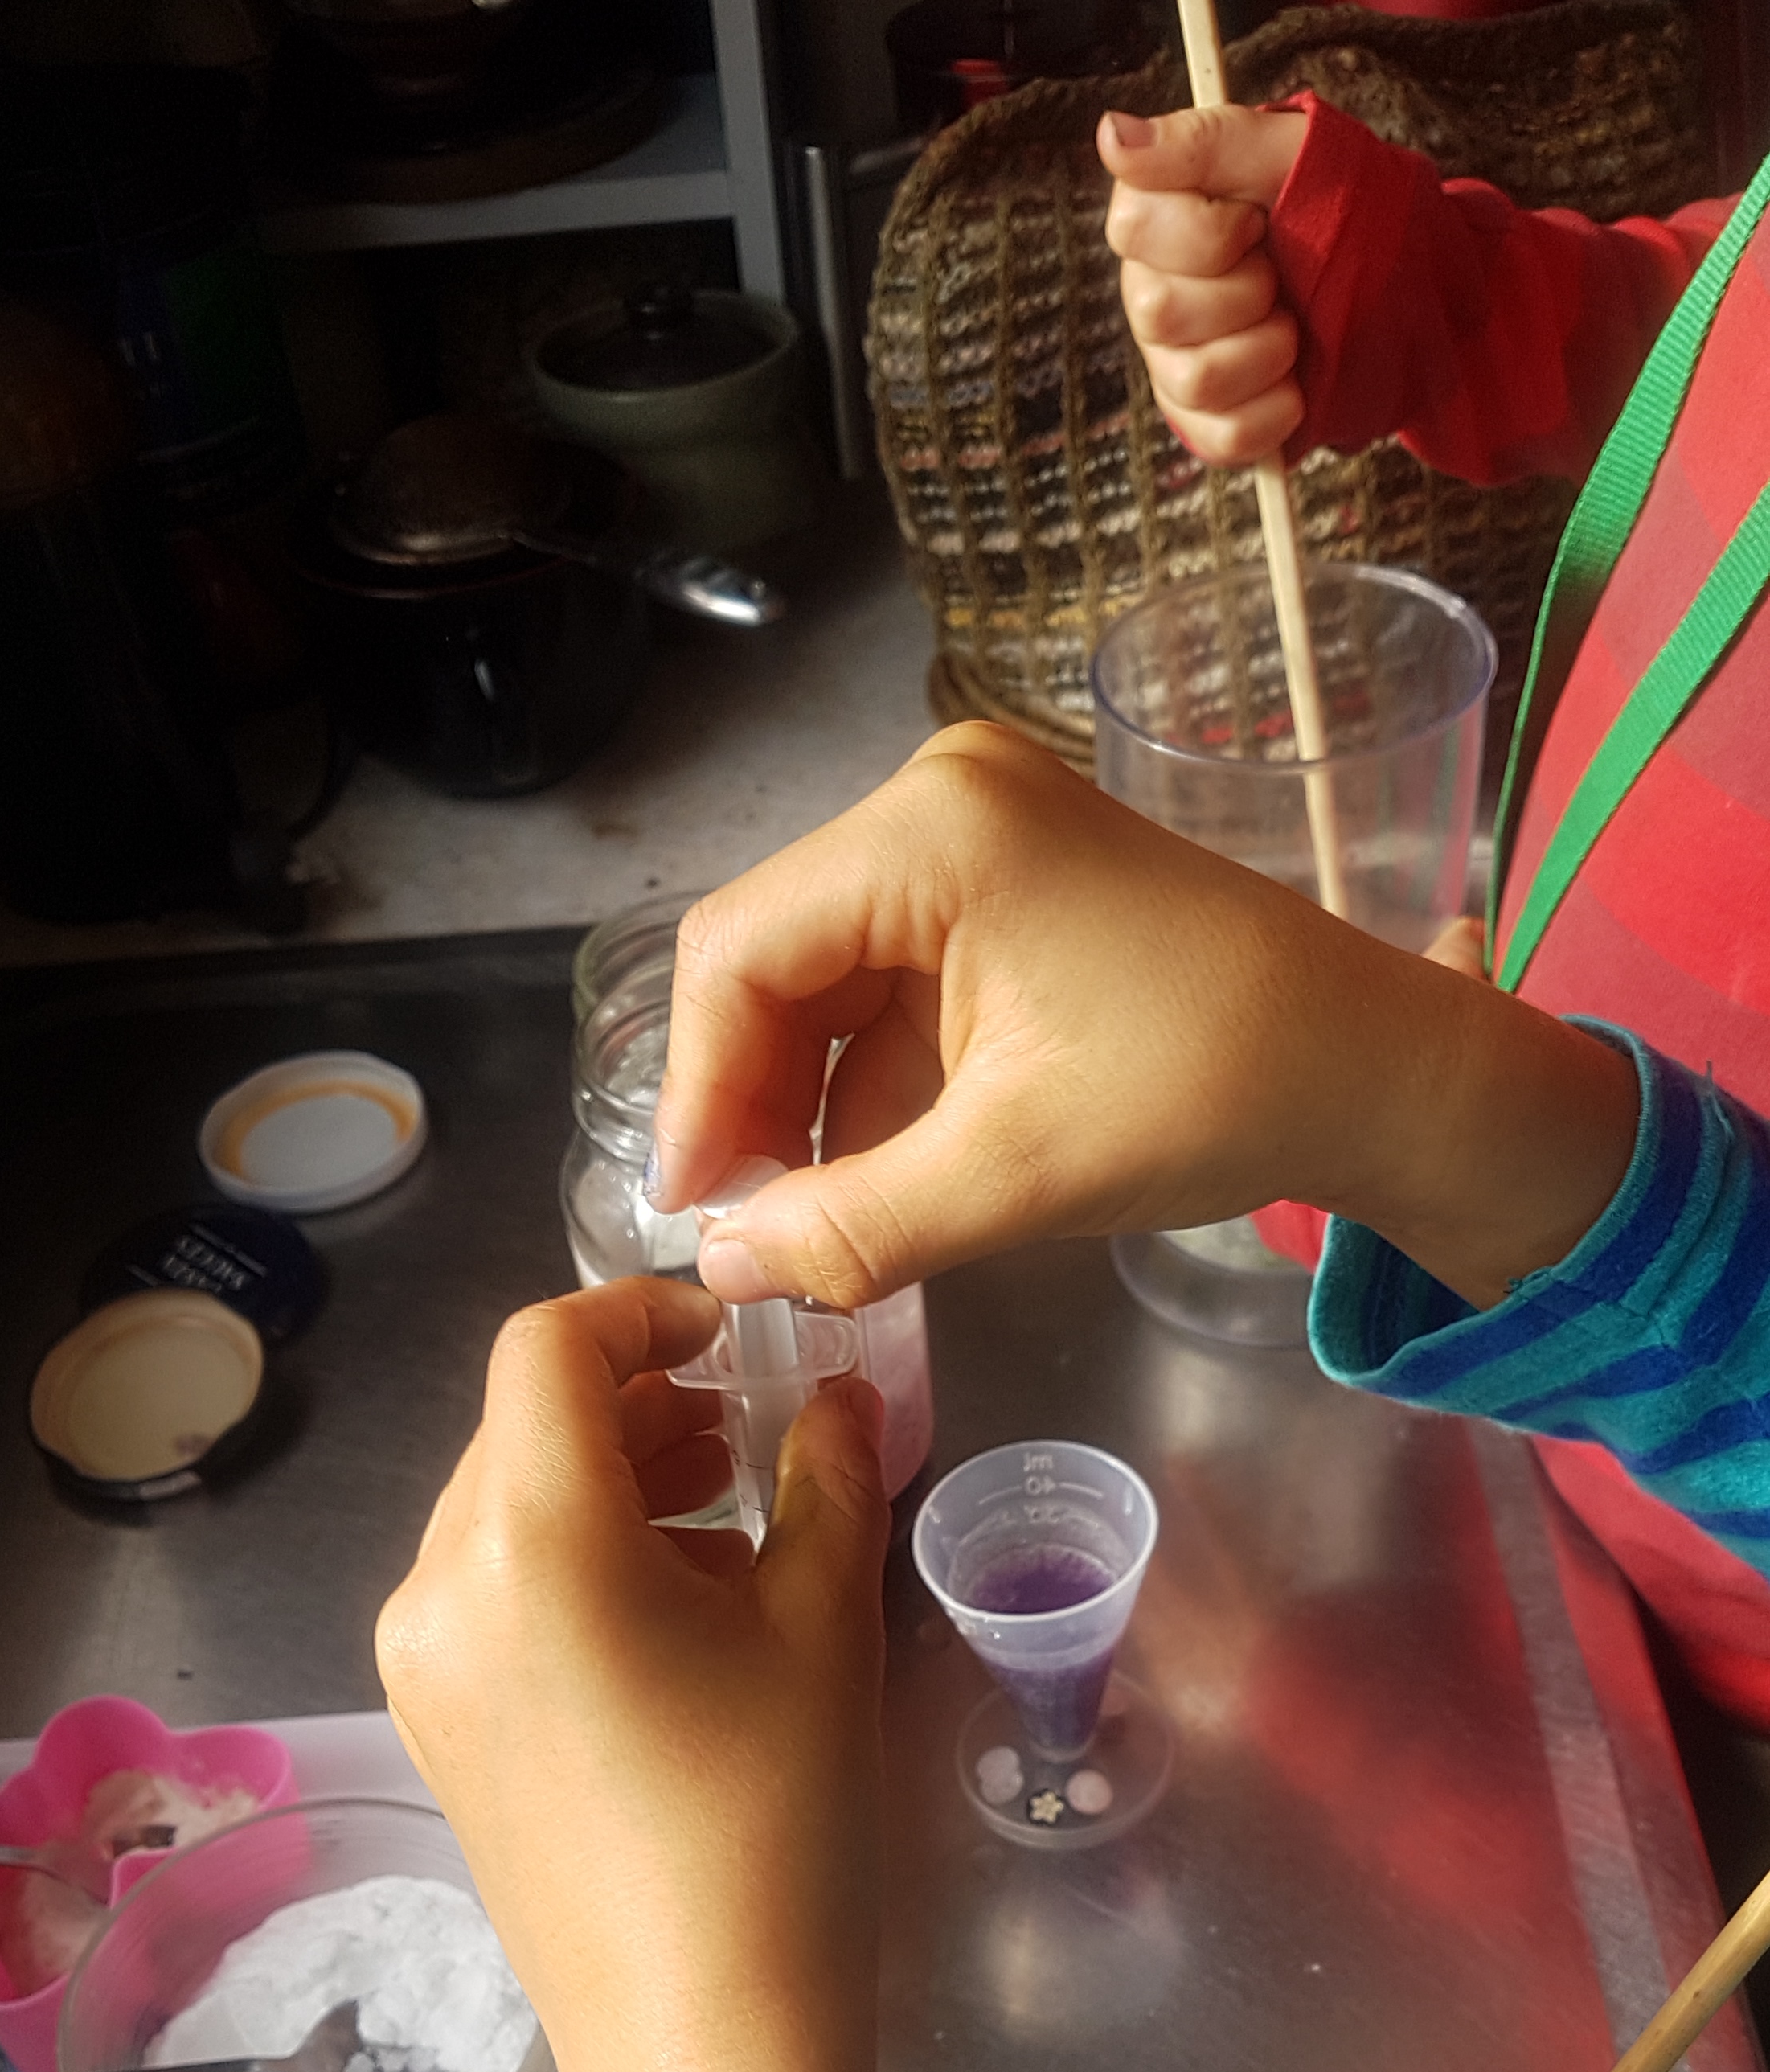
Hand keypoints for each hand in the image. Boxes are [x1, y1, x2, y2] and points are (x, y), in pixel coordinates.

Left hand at [375, 1278, 889, 2071]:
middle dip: (635, 1404)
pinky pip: (490, 1597)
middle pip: (520, 1429)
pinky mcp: (435, 1735)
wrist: (704, 2047)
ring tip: (728, 1521)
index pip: (546, 1349)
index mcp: (527, 1544)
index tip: (735, 1335)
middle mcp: (437, 1591)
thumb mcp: (822, 1630)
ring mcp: (420, 1671)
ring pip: (501, 1512)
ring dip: (607, 1484)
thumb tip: (836, 1395)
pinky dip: (573, 1565)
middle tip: (748, 1427)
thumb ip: (826, 1480)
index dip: (641, 1310)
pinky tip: (673, 1617)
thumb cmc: (778, 1830)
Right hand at [650, 723, 1636, 1317]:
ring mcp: (977, 836)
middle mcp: (938, 799)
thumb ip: (851, 1225)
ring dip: (810, 1105)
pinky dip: (874, 1087)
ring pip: (825, 984)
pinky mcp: (1009, 888)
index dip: (697, 1092)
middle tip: (750, 1234)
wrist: (1374, 1068)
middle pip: (773, 960)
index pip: (737, 952)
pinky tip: (878, 1180)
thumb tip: (719, 1272)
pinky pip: (892, 988)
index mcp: (930, 829)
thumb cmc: (1214, 1091)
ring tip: (814, 1227)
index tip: (696, 1217)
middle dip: (753, 1102)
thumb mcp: (1015, 1175)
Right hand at [1098, 103, 1307, 462]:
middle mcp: (1150, 292)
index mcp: (1157, 217)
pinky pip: (1222, 438)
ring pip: (1195, 378)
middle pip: (1159, 311)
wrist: (1402, 284)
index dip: (1211, 232)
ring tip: (1293, 326)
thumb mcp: (1288, 152)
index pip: (1135, 229)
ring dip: (1269, 351)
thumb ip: (1202, 141)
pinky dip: (1275, 412)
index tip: (1257, 219)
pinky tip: (1296, 381)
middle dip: (1247, 292)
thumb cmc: (1343, 206)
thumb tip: (1112, 135)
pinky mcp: (1206, 424)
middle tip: (1280, 273)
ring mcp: (1172, 365)